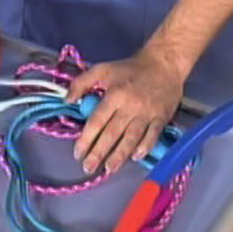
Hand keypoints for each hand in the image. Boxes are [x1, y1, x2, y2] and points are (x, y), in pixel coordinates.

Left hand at [66, 46, 185, 173]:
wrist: (164, 63)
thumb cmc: (130, 69)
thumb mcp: (102, 69)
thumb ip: (81, 83)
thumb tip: (67, 101)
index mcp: (115, 95)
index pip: (97, 121)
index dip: (86, 139)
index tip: (78, 153)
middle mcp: (130, 106)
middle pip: (112, 133)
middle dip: (99, 152)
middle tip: (88, 167)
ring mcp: (147, 113)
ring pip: (131, 138)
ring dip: (120, 155)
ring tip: (109, 168)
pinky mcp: (161, 117)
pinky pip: (153, 135)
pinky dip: (145, 147)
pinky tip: (136, 157)